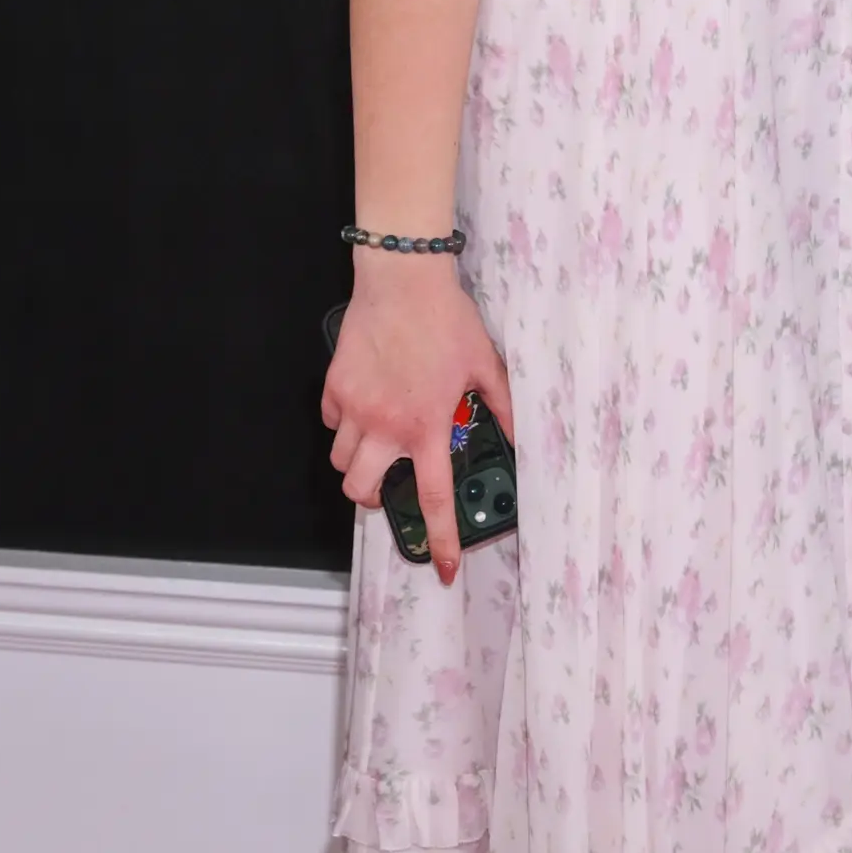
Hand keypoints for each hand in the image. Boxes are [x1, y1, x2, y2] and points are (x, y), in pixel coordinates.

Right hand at [322, 249, 511, 582]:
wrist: (403, 283)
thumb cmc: (447, 321)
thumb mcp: (485, 364)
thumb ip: (502, 405)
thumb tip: (521, 435)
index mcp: (427, 426)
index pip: (435, 498)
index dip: (439, 538)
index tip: (440, 569)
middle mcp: (385, 427)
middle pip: (360, 492)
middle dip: (371, 498)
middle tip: (386, 486)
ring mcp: (354, 410)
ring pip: (339, 461)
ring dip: (355, 462)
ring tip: (376, 443)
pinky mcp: (334, 389)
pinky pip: (331, 422)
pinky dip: (343, 423)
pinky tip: (362, 405)